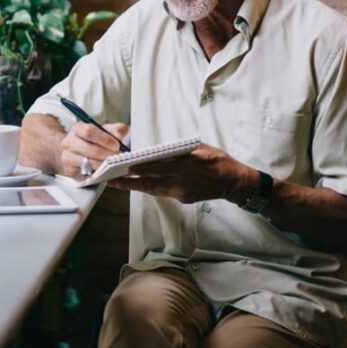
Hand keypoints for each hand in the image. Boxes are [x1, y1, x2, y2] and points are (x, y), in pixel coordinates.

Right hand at [59, 122, 128, 178]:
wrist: (68, 152)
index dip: (105, 139)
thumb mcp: (100, 131)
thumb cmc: (87, 141)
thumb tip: (122, 130)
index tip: (116, 145)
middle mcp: (69, 143)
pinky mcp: (71, 172)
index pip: (88, 131)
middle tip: (118, 156)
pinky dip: (99, 173)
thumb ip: (113, 129)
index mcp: (77, 129)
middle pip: (90, 149)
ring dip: (104, 165)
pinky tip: (105, 170)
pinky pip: (87, 175)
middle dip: (108, 154)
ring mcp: (68, 158)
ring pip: (89, 164)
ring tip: (113, 164)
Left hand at [108, 144, 256, 203]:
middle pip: (153, 182)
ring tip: (118, 183)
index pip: (162, 167)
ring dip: (135, 186)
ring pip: (155, 190)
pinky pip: (163, 192)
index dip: (143, 169)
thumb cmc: (218, 161)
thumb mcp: (201, 149)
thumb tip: (159, 151)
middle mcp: (184, 180)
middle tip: (112, 180)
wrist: (234, 182)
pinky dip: (149, 188)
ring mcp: (183, 191)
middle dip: (131, 182)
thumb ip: (180, 151)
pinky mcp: (184, 198)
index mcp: (189, 164)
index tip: (127, 167)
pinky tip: (137, 184)